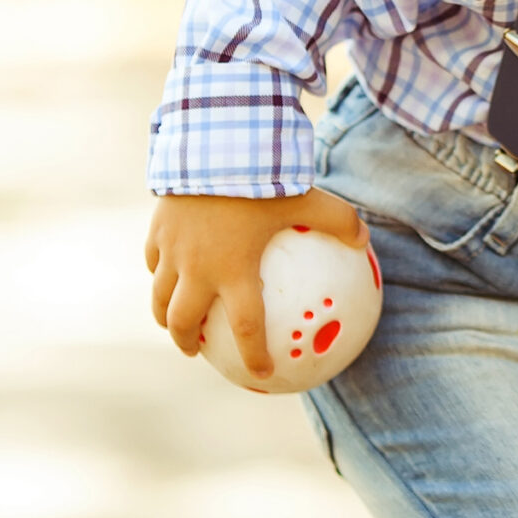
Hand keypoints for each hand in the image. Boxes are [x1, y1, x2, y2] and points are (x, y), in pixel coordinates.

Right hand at [145, 189, 367, 378]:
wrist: (212, 143)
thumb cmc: (263, 177)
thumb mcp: (309, 198)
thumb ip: (339, 221)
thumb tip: (364, 240)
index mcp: (235, 272)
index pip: (247, 328)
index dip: (254, 356)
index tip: (263, 374)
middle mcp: (197, 269)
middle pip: (182, 321)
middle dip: (185, 341)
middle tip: (194, 351)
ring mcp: (172, 251)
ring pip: (159, 295)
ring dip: (164, 313)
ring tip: (170, 320)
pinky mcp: (157, 229)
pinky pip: (153, 258)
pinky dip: (157, 270)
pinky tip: (164, 268)